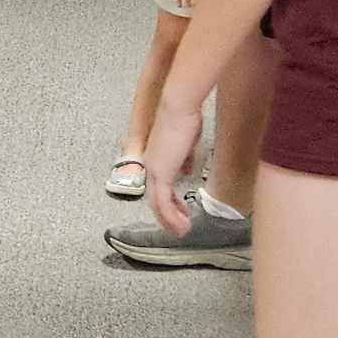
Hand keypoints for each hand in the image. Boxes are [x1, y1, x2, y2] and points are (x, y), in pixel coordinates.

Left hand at [145, 95, 203, 235]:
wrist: (179, 107)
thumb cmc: (184, 118)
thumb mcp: (186, 142)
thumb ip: (184, 158)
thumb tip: (185, 171)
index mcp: (155, 158)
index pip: (157, 185)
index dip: (167, 200)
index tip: (179, 209)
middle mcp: (150, 165)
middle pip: (154, 199)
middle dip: (166, 216)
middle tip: (177, 227)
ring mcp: (154, 170)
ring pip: (157, 204)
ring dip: (170, 220)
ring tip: (181, 231)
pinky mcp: (161, 174)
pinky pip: (164, 202)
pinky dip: (171, 216)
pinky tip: (182, 224)